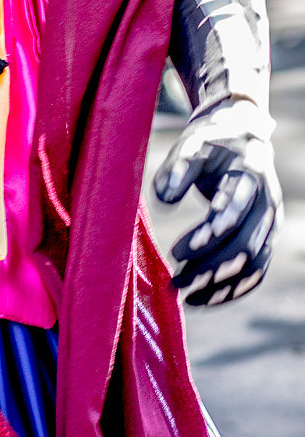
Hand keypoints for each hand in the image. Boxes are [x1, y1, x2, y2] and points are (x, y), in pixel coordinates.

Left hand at [153, 100, 281, 305]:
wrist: (240, 137)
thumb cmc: (211, 142)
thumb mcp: (192, 143)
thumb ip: (177, 167)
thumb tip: (165, 200)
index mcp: (251, 175)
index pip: (234, 212)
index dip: (207, 235)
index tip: (177, 252)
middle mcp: (267, 204)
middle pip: (244, 246)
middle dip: (209, 267)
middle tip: (175, 280)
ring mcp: (271, 226)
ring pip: (252, 266)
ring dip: (219, 285)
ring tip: (184, 295)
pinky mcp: (266, 240)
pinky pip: (255, 273)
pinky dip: (231, 290)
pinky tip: (203, 298)